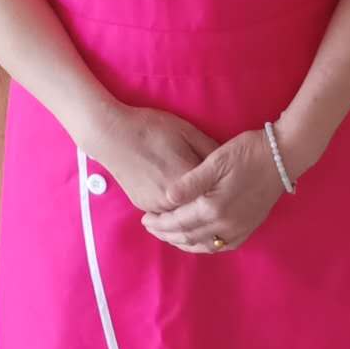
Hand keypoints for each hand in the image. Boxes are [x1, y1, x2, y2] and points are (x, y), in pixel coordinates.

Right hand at [91, 103, 219, 215]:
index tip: (237, 188)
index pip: (216, 192)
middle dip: (215, 210)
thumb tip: (229, 165)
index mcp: (188, 178)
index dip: (228, 190)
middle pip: (201, 212)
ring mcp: (157, 205)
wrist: (112, 135)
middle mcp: (174, 199)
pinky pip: (167, 218)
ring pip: (184, 221)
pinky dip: (178, 218)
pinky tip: (188, 212)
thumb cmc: (151, 128)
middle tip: (227, 206)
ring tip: (212, 214)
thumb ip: (210, 150)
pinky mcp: (145, 206)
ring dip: (197, 220)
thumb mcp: (187, 131)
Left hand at [140, 127, 285, 253]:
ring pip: (204, 246)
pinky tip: (198, 239)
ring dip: (183, 242)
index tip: (144, 219)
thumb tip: (167, 198)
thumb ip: (190, 182)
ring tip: (169, 234)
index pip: (178, 222)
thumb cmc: (247, 152)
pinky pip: (222, 245)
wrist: (284, 156)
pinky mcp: (249, 228)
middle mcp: (226, 225)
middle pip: (188, 237)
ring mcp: (240, 229)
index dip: (159, 223)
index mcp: (214, 208)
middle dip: (167, 234)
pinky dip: (204, 245)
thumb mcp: (215, 160)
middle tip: (150, 228)